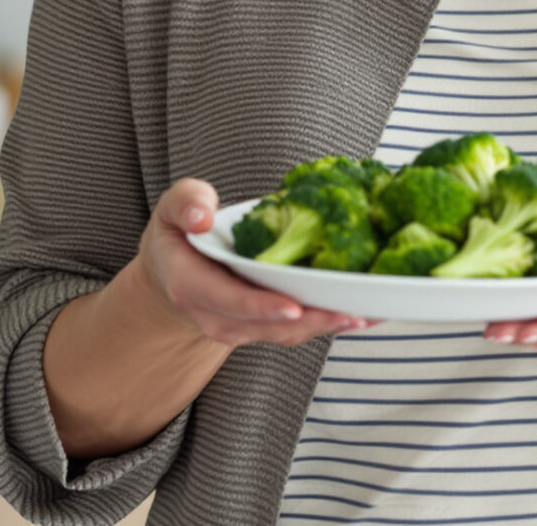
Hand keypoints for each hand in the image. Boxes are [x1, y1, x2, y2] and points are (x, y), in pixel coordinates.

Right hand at [129, 177, 374, 347]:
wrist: (170, 274)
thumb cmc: (177, 235)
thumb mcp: (171, 209)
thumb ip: (186, 203)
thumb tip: (203, 216)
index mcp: (191, 285)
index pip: (229, 301)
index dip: (262, 306)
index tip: (294, 306)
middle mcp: (217, 316)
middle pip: (268, 325)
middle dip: (312, 322)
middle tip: (352, 314)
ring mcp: (240, 327)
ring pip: (287, 333)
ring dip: (327, 327)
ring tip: (366, 315)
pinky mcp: (261, 328)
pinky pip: (295, 330)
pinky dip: (327, 324)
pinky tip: (360, 315)